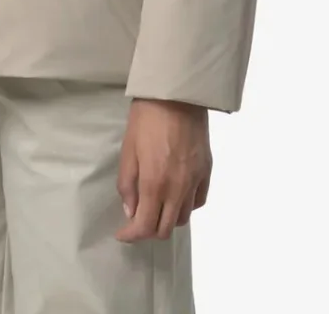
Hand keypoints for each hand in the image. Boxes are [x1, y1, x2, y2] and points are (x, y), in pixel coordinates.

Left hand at [115, 98, 211, 241]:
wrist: (177, 94)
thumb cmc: (146, 118)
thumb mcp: (128, 149)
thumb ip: (127, 184)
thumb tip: (130, 211)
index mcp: (154, 184)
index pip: (145, 226)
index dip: (131, 235)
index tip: (122, 234)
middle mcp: (178, 189)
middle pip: (166, 228)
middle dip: (148, 231)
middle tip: (136, 221)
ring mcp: (195, 180)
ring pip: (183, 218)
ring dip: (167, 219)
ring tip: (155, 206)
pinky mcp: (207, 171)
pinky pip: (198, 201)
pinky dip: (186, 205)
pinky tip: (176, 195)